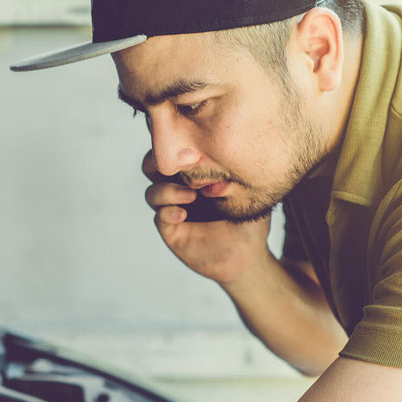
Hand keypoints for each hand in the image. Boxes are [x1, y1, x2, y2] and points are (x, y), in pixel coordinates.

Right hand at [141, 150, 272, 285]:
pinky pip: (159, 217)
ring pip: (152, 192)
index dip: (176, 144)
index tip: (194, 149)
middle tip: (180, 166)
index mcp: (195, 174)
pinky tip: (183, 215)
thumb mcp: (249, 194)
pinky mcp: (172, 231)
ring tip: (191, 196)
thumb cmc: (249, 221)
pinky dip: (167, 212)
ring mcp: (174, 209)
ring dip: (166, 190)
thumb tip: (228, 153)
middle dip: (158, 162)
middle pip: (152, 166)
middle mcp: (180, 188)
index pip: (174, 151)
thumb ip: (237, 174)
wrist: (247, 257)